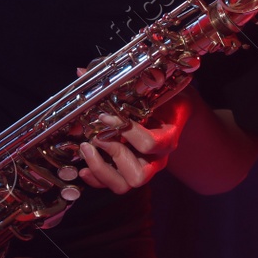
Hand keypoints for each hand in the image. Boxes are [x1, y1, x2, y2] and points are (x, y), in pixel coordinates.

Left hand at [70, 66, 186, 193]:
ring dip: (101, 170)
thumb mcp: (155, 86)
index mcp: (167, 137)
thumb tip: (82, 72)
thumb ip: (124, 79)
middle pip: (138, 175)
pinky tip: (83, 167)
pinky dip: (95, 180)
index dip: (125, 132)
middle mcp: (157, 159)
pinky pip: (113, 186)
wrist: (175, 113)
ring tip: (86, 149)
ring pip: (125, 186)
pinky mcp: (130, 172)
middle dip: (113, 155)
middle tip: (95, 137)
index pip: (149, 144)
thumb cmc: (165, 98)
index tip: (105, 117)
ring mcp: (144, 168)